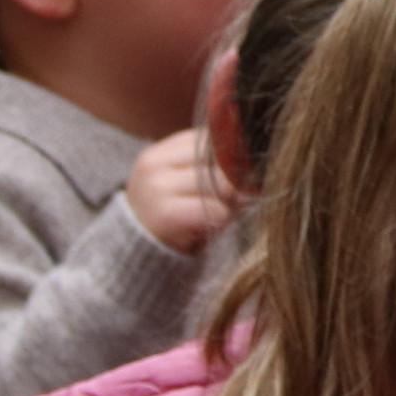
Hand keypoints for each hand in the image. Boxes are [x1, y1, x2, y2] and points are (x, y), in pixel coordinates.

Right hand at [124, 127, 234, 256]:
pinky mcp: (165, 214)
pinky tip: (211, 227)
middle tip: (235, 202)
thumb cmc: (174, 215)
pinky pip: (216, 209)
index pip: (213, 139)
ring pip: (223, 185)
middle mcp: (155, 163)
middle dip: (236, 183)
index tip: (240, 176)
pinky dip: (223, 220)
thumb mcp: (188, 183)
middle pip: (221, 162)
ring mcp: (157, 187)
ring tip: (221, 215)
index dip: (234, 159)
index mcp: (162, 152)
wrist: (138, 255)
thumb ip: (213, 167)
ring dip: (232, 204)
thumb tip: (257, 161)